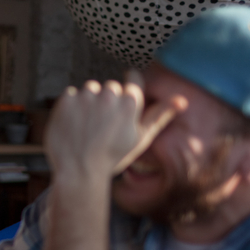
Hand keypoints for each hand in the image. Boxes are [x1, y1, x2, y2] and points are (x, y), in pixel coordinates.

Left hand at [44, 72, 183, 178]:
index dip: (126, 93)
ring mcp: (86, 96)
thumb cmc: (112, 157)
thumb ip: (159, 115)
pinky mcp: (66, 100)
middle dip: (106, 102)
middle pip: (109, 87)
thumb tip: (182, 100)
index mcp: (130, 102)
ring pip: (89, 90)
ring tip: (87, 128)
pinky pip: (69, 95)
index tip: (119, 105)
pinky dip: (70, 108)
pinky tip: (72, 126)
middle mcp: (109, 94)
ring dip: (88, 103)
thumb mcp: (140, 138)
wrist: (78, 171)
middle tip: (102, 127)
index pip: (133, 78)